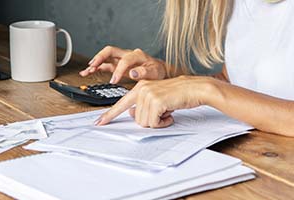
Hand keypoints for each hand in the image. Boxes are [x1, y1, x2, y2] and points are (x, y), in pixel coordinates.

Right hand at [79, 46, 166, 83]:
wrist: (159, 70)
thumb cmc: (157, 71)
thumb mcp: (155, 73)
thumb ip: (144, 72)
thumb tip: (133, 73)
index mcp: (137, 55)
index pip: (124, 60)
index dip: (118, 71)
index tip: (114, 81)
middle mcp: (127, 54)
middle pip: (110, 51)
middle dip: (100, 57)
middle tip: (93, 65)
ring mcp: (121, 59)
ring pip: (105, 57)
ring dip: (95, 62)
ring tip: (86, 71)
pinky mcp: (118, 65)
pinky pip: (105, 65)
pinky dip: (96, 68)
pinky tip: (88, 72)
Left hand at [94, 76, 221, 127]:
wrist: (194, 88)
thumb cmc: (178, 94)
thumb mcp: (157, 98)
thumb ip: (143, 105)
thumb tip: (134, 115)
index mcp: (139, 87)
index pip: (120, 104)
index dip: (109, 115)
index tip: (99, 122)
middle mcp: (141, 89)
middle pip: (136, 119)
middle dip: (151, 121)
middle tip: (162, 113)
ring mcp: (148, 94)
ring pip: (145, 122)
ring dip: (158, 122)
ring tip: (167, 111)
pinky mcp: (156, 101)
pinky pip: (154, 122)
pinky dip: (163, 122)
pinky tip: (170, 113)